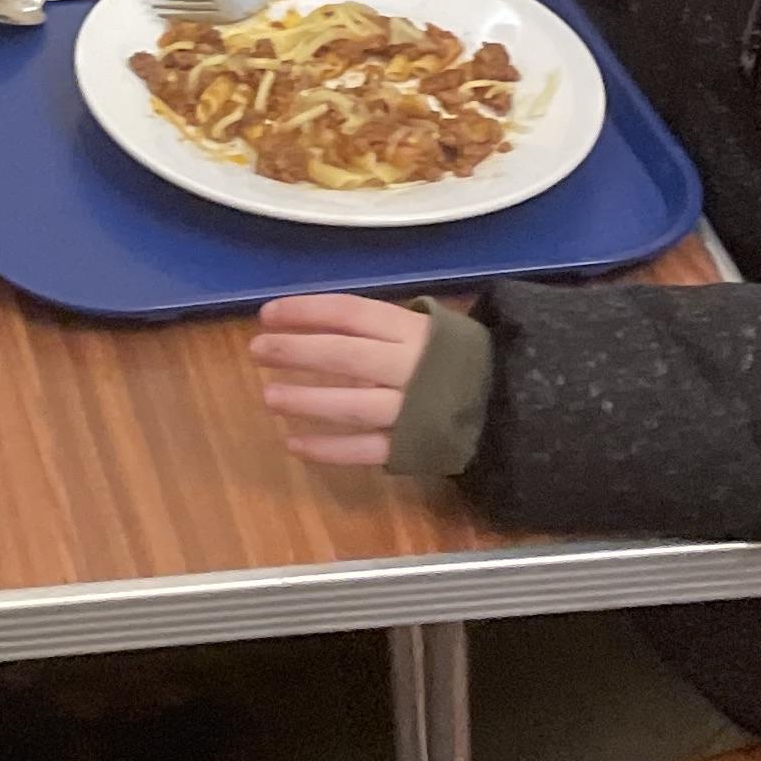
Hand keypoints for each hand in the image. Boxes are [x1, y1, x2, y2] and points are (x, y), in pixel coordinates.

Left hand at [249, 293, 435, 467]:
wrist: (503, 401)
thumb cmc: (449, 357)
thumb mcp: (422, 326)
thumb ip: (376, 324)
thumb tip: (311, 318)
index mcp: (410, 330)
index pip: (350, 313)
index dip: (306, 311)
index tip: (267, 314)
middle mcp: (409, 367)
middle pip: (345, 356)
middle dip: (297, 351)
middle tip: (257, 350)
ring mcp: (410, 410)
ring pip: (352, 405)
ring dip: (307, 400)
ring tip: (269, 395)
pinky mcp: (410, 446)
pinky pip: (364, 449)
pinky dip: (329, 449)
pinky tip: (294, 444)